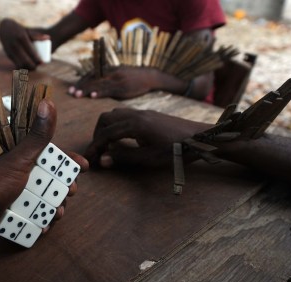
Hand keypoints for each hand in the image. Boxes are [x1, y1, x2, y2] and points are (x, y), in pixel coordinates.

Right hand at [0, 18, 47, 69]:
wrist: (4, 29)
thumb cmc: (19, 30)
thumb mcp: (28, 31)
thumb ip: (38, 35)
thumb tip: (48, 38)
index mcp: (22, 38)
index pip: (31, 52)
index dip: (37, 59)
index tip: (42, 63)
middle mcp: (15, 45)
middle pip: (25, 60)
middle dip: (32, 66)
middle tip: (38, 67)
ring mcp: (10, 50)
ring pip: (19, 64)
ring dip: (27, 68)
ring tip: (32, 68)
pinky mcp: (8, 54)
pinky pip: (15, 63)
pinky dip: (21, 67)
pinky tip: (26, 69)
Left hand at [0, 100, 87, 281]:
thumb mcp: (18, 160)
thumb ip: (37, 136)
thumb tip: (47, 102)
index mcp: (19, 157)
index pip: (50, 153)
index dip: (69, 159)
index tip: (84, 166)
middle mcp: (18, 173)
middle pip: (51, 177)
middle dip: (64, 186)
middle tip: (71, 192)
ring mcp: (15, 194)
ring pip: (45, 198)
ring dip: (55, 206)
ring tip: (58, 213)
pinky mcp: (12, 212)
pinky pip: (34, 215)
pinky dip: (42, 219)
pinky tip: (46, 224)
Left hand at [69, 66, 159, 99]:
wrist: (150, 76)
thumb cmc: (133, 78)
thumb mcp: (119, 75)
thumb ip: (107, 79)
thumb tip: (95, 87)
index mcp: (109, 69)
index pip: (92, 74)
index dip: (81, 81)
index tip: (72, 88)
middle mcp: (111, 73)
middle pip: (92, 79)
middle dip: (81, 86)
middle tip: (70, 92)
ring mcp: (117, 79)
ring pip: (98, 84)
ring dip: (86, 89)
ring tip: (77, 95)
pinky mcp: (123, 87)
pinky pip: (109, 90)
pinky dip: (100, 92)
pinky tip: (92, 96)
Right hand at [84, 108, 209, 167]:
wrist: (202, 137)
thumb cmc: (178, 150)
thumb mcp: (150, 158)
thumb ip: (124, 157)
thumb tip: (102, 160)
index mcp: (135, 124)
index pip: (106, 134)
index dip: (94, 147)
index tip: (88, 159)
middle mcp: (137, 114)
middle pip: (106, 119)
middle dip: (97, 135)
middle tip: (98, 151)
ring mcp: (144, 113)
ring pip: (115, 114)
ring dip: (107, 129)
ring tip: (108, 146)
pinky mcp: (150, 115)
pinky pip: (125, 115)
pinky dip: (117, 126)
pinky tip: (124, 140)